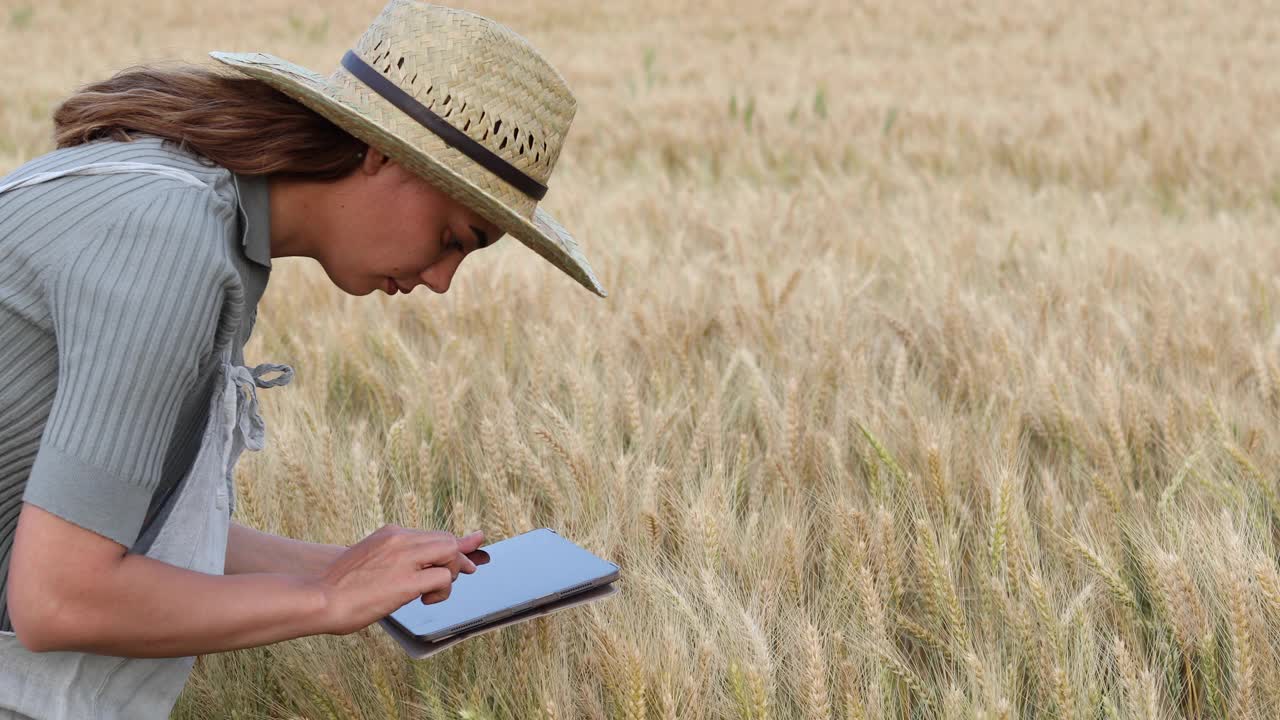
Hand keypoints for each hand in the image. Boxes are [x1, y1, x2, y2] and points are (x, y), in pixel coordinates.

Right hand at [311, 525, 484, 635]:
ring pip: (450, 553)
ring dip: (451, 573)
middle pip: (447, 540)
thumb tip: (416, 568)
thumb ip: (395, 558)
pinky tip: (426, 600)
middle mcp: (399, 539)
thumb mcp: (370, 562)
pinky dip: (442, 591)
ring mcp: (404, 558)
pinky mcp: (407, 581)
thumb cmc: (340, 587)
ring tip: (432, 592)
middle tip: (454, 577)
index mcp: (390, 533)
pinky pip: (444, 578)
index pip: (432, 534)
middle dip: (457, 559)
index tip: (474, 546)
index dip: (454, 545)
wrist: (319, 598)